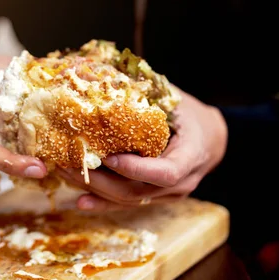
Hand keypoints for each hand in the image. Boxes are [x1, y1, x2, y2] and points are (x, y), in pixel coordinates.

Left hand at [57, 89, 227, 210]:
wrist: (210, 139)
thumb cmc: (189, 114)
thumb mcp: (174, 98)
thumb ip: (145, 92)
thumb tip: (101, 76)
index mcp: (192, 155)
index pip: (167, 172)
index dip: (137, 169)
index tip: (109, 157)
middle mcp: (182, 182)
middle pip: (138, 191)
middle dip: (102, 180)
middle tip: (72, 164)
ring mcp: (168, 195)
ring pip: (129, 200)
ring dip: (96, 191)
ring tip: (68, 176)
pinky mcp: (155, 198)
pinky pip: (128, 203)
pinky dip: (103, 201)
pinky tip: (81, 200)